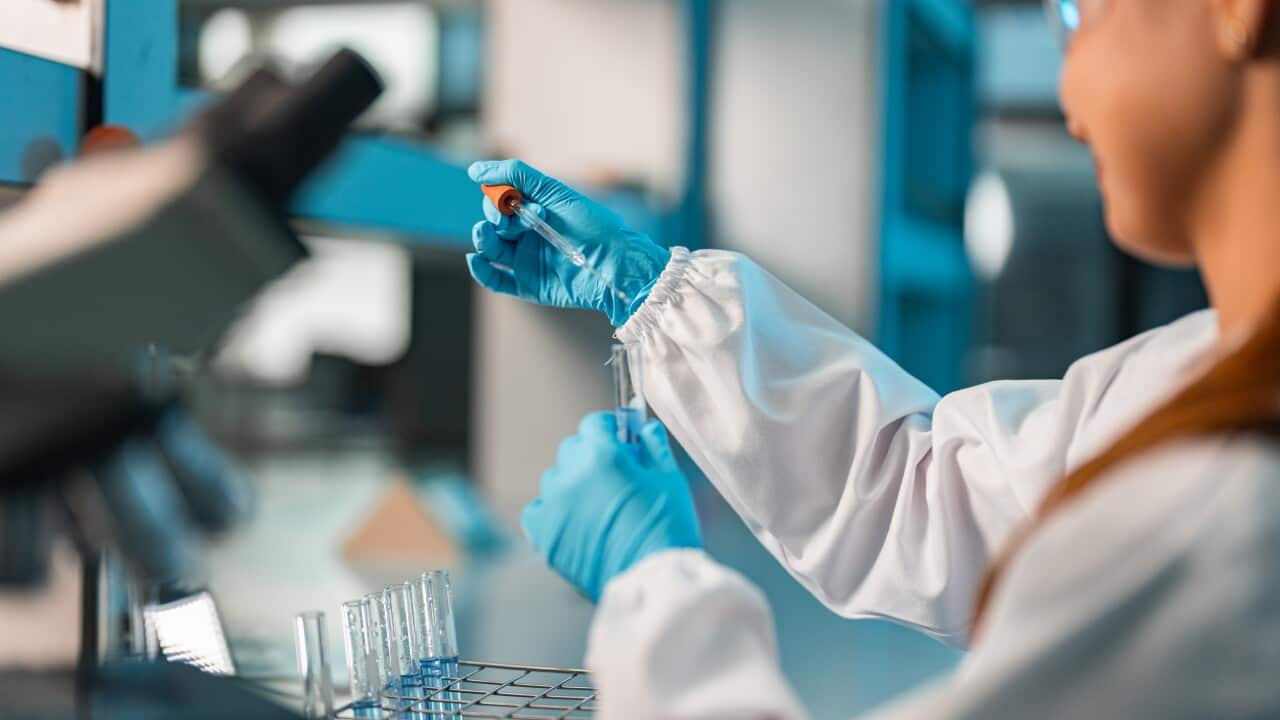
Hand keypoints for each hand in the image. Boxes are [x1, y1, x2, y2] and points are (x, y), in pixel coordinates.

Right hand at [466, 160, 670, 326]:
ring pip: (491, 248)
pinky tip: (477, 259)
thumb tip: (475, 170)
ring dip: (482, 239)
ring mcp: (528, 260)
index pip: (502, 199)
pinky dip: (482, 270)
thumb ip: (517, 175)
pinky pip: (496, 279)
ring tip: (485, 234)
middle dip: (494, 217)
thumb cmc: (592, 225)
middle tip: (508, 220)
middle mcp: (530, 234)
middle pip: (495, 223)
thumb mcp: (555, 192)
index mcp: (537, 210)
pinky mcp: (528, 284)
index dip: (499, 197)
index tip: (511, 199)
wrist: (615, 264)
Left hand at [523, 412, 702, 600]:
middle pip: (572, 449)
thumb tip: (643, 430)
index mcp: (601, 455)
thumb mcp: (670, 478)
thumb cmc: (667, 527)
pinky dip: (554, 512)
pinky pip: (539, 510)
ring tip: (598, 509)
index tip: (619, 443)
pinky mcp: (543, 534)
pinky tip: (577, 523)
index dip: (609, 431)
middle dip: (591, 457)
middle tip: (613, 479)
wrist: (653, 579)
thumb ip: (653, 446)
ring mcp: (553, 505)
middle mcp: (570, 475)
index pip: (594, 424)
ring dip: (573, 486)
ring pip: (556, 480)